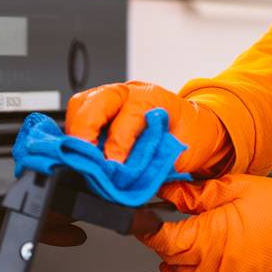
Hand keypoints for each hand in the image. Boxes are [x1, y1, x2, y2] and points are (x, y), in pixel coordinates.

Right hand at [65, 81, 232, 175]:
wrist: (196, 127)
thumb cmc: (190, 135)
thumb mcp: (180, 152)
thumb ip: (152, 165)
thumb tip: (124, 178)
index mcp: (154, 99)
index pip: (129, 115)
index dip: (119, 143)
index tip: (115, 166)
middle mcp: (130, 93)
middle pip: (98, 100)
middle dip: (87, 130)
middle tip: (86, 158)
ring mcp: (113, 98)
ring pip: (82, 103)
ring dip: (76, 130)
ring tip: (80, 156)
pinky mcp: (100, 110)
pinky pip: (79, 113)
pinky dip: (75, 133)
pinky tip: (81, 152)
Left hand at [139, 172, 271, 271]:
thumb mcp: (229, 187)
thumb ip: (192, 194)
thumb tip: (163, 192)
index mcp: (213, 237)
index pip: (165, 240)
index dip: (148, 230)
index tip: (140, 219)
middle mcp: (218, 264)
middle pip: (173, 260)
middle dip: (162, 241)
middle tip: (159, 222)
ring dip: (176, 261)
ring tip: (177, 241)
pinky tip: (187, 267)